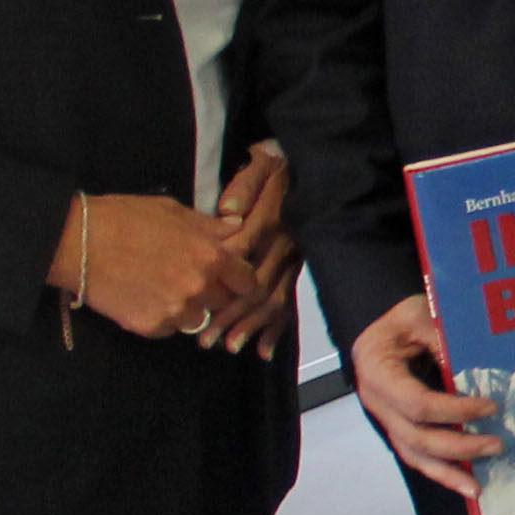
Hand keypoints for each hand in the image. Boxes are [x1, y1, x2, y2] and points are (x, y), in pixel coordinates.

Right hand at [65, 192, 260, 342]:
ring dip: (188, 308)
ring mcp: (175, 311)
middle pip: (223, 302)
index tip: (228, 276)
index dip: (239, 278)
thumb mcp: (174, 211)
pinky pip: (168, 328)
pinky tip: (144, 297)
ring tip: (163, 288)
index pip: (248, 282)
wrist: (77, 242)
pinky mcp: (150, 327)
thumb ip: (210, 226)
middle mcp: (199, 287)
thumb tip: (237, 226)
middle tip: (189, 278)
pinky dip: (162, 317)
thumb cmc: (124, 218)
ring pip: (197, 319)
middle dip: (213, 292)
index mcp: (212, 256)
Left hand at [205, 143, 299, 356]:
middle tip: (207, 339)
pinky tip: (263, 351)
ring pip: (274, 299)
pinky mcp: (299, 267)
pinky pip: (290, 301)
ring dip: (251, 325)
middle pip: (256, 287)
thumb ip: (246, 185)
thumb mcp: (262, 164)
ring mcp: (295, 259)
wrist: (313, 166)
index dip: (222, 285)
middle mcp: (285, 245)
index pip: (244, 258)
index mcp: (272, 221)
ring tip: (229, 346)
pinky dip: (277, 329)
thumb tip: (230, 210)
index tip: (200, 304)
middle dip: (232, 316)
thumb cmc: (279, 164)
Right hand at [351, 292, 497, 497]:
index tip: (489, 407)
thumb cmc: (401, 319)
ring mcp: (386, 418)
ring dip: (447, 472)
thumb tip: (476, 370)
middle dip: (458, 446)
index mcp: (378, 372)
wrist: (380, 326)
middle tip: (496, 445)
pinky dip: (441, 471)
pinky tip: (465, 483)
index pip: (417, 403)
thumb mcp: (421, 316)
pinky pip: (416, 455)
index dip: (454, 410)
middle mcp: (377, 402)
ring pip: (413, 455)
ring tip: (477, 488)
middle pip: (415, 437)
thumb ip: (443, 342)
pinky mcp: (397, 427)